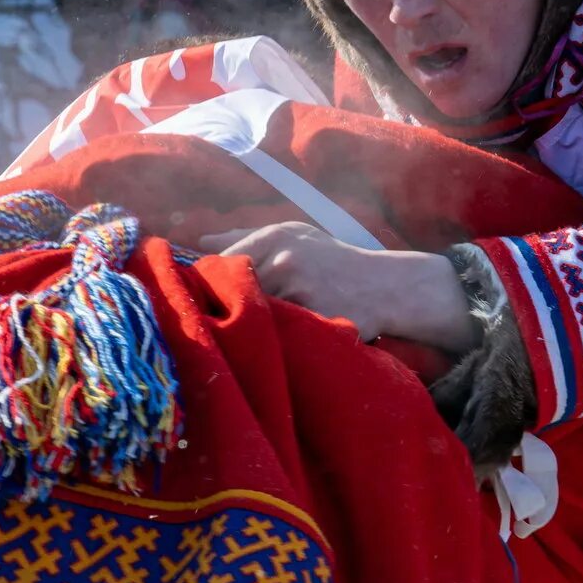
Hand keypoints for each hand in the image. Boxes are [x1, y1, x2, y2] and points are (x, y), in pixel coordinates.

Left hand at [198, 222, 480, 351]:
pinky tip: (271, 347)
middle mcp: (285, 262)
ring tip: (244, 336)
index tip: (196, 298)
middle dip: (219, 309)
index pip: (218, 263)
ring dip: (244, 329)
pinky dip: (272, 344)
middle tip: (215, 322)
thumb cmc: (334, 260)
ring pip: (252, 318)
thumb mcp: (294, 235)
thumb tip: (199, 242)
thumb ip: (245, 237)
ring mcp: (301, 294)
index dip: (202, 285)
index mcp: (276, 238)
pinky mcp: (315, 323)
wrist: (387, 286)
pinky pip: (278, 339)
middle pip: (229, 293)